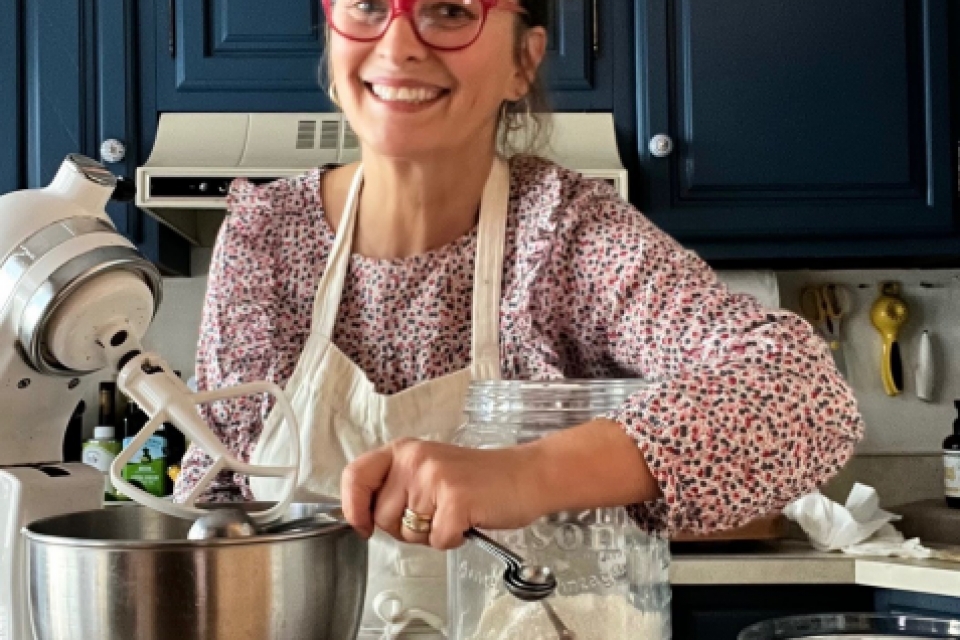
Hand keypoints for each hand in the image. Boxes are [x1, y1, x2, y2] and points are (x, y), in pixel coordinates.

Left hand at [340, 438, 541, 549]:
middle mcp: (414, 460)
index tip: (361, 525)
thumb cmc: (479, 480)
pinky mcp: (455, 500)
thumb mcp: (428, 470)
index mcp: (404, 450)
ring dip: (431, 534)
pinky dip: (454, 540)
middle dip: (405, 528)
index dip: (352, 507)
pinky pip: (437, 541)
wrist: (526, 476)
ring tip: (454, 513)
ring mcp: (434, 479)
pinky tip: (468, 520)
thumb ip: (396, 486)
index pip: (355, 475)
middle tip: (436, 513)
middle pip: (381, 517)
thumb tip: (361, 515)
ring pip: (408, 534)